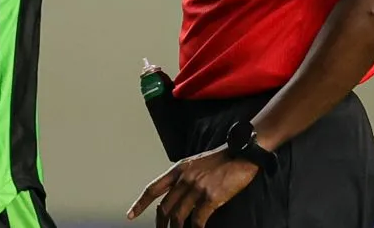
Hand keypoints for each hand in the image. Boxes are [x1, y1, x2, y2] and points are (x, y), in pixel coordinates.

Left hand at [127, 147, 258, 227]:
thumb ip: (183, 177)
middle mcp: (184, 178)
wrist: (241, 153)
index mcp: (179, 169)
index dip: (140, 204)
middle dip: (161, 225)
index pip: (153, 188)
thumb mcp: (195, 163)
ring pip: (178, 217)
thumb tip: (175, 194)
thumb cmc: (221, 159)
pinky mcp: (211, 197)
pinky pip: (197, 220)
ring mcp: (197, 188)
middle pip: (165, 208)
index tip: (131, 215)